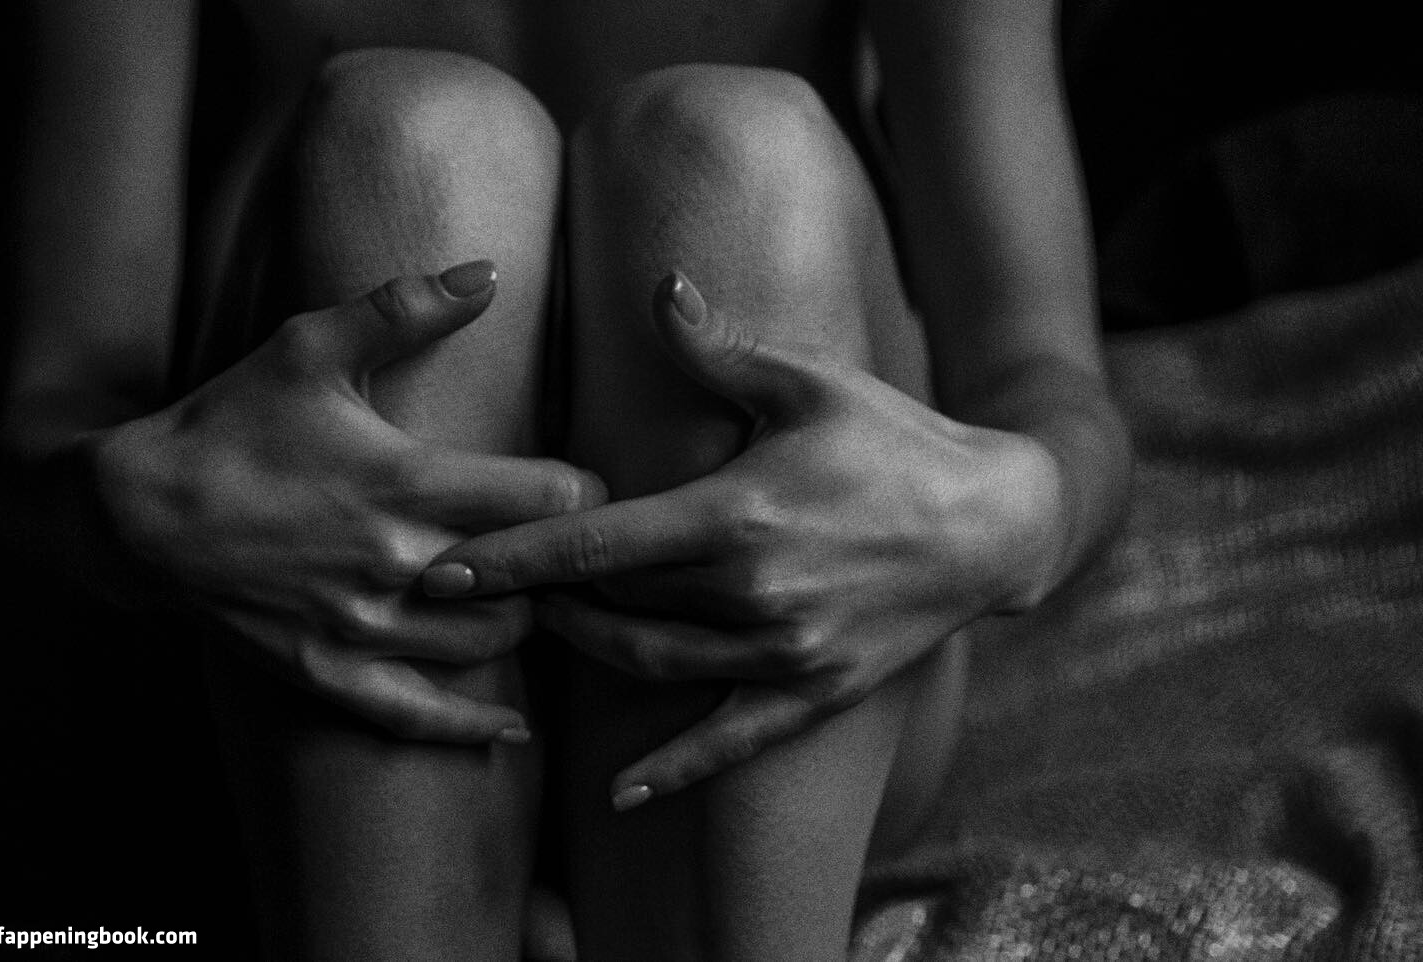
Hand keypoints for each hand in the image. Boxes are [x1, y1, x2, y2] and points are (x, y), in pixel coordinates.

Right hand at [88, 262, 603, 742]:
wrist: (135, 514)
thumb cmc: (232, 423)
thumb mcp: (310, 349)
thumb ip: (404, 308)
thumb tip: (488, 270)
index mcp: (406, 481)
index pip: (550, 498)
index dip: (584, 492)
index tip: (587, 485)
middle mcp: (398, 562)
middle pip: (535, 578)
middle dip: (562, 563)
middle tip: (572, 549)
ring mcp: (364, 626)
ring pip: (492, 644)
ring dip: (523, 621)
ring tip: (529, 596)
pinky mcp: (330, 673)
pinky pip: (419, 716)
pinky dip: (472, 728)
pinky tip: (510, 728)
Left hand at [421, 272, 1065, 800]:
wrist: (993, 522)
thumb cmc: (894, 440)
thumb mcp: (810, 382)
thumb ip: (719, 348)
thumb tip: (659, 286)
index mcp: (736, 514)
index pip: (595, 543)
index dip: (512, 559)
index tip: (441, 570)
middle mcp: (752, 593)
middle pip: (614, 607)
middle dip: (541, 601)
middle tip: (486, 594)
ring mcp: (784, 651)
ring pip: (653, 666)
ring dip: (589, 652)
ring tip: (545, 632)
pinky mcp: (816, 690)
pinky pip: (730, 741)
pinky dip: (672, 770)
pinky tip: (619, 794)